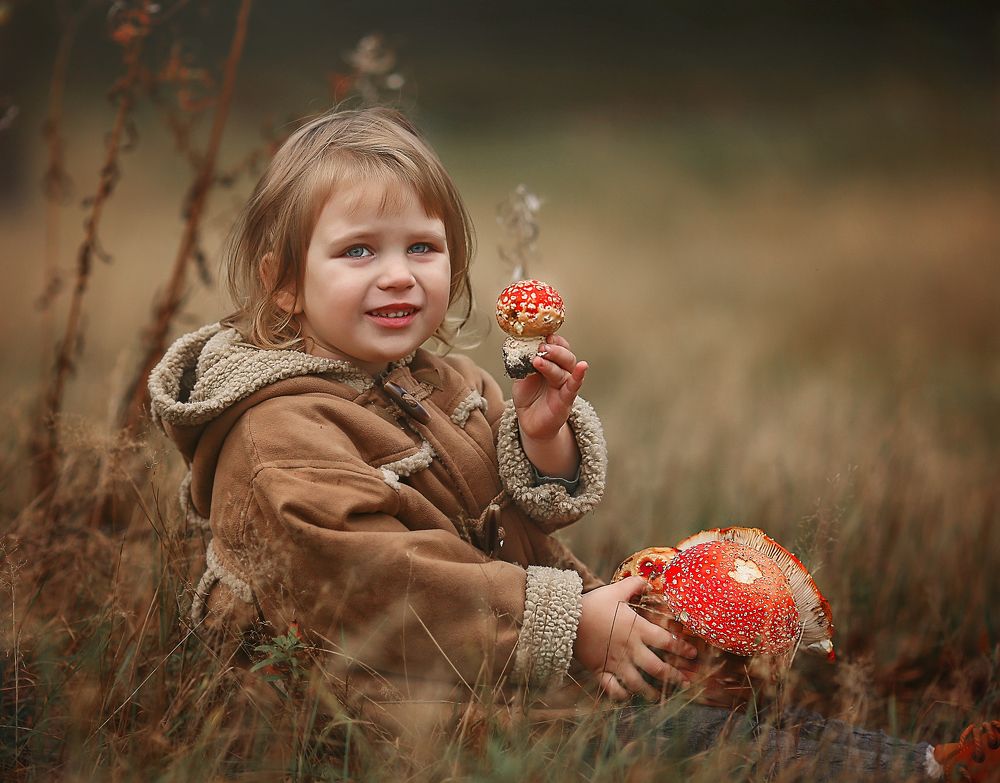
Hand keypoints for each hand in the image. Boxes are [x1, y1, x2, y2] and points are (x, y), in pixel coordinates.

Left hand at [511, 335, 586, 442]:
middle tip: (541, 347)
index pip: (559, 346)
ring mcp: (564, 386)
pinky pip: (573, 387)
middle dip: (554, 349)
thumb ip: (522, 362)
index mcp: (552, 363)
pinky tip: (583, 367)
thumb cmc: (528, 397)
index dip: (553, 340)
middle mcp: (562, 372)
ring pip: (566, 369)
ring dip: (554, 361)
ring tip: (540, 358)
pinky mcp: (566, 400)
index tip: (544, 334)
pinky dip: (578, 376)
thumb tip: (520, 346)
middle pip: (565, 356)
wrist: (529, 422)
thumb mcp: (521, 376)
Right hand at [574, 577, 698, 701]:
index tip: (693, 655)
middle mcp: (630, 649)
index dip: (682, 649)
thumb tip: (648, 580)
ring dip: (652, 692)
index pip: (666, 641)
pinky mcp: (600, 671)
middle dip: (675, 676)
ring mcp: (615, 662)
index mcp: (636, 629)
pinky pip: (613, 688)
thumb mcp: (614, 591)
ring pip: (639, 683)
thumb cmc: (592, 604)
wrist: (565, 618)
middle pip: (658, 668)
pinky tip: (628, 697)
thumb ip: (633, 585)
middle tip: (687, 682)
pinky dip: (622, 695)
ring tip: (661, 697)